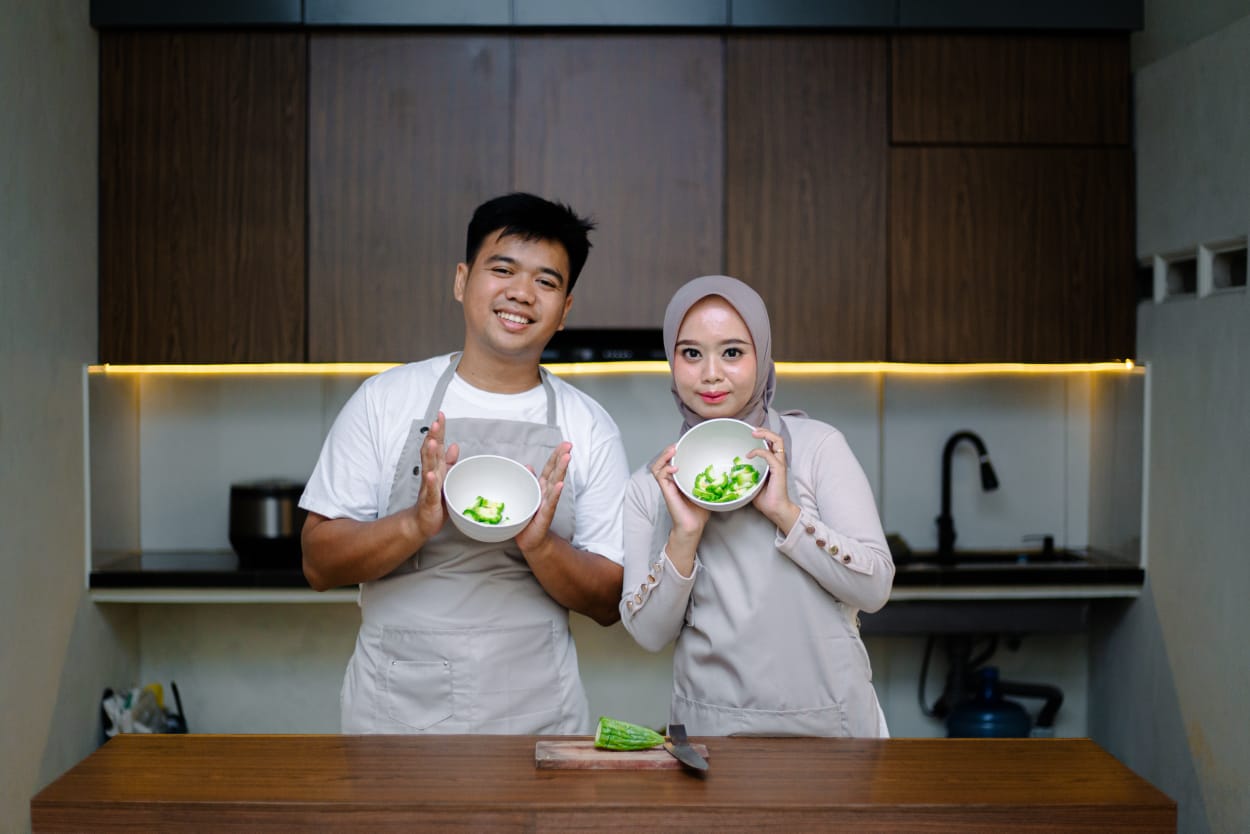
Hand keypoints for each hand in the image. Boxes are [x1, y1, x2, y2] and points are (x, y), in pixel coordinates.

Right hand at [413, 411, 458, 538]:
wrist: (421, 522)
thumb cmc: (434, 499)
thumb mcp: (445, 477)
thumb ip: (449, 461)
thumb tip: (454, 445)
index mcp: (436, 467)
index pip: (437, 445)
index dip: (439, 431)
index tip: (440, 415)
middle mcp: (430, 473)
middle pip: (430, 452)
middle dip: (433, 437)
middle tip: (435, 422)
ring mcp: (428, 486)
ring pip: (428, 467)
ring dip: (430, 454)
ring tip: (432, 442)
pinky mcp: (429, 500)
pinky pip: (431, 490)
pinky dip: (431, 482)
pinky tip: (431, 474)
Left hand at [515, 441, 571, 553]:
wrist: (530, 539)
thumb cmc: (529, 517)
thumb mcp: (526, 495)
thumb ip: (529, 480)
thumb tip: (528, 465)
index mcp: (542, 487)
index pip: (551, 467)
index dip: (557, 455)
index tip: (565, 443)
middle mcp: (547, 492)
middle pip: (556, 472)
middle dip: (562, 458)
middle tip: (569, 446)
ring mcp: (548, 503)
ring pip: (555, 484)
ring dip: (561, 470)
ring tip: (567, 458)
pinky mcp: (546, 514)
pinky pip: (551, 502)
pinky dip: (556, 493)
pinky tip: (561, 485)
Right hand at [650, 444, 709, 537]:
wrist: (693, 526)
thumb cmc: (699, 511)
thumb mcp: (707, 491)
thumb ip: (712, 482)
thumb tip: (726, 473)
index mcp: (679, 479)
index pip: (674, 462)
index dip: (676, 452)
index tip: (684, 445)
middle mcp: (672, 481)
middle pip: (663, 461)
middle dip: (668, 450)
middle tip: (676, 444)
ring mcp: (668, 486)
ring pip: (658, 466)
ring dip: (664, 456)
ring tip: (672, 450)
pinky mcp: (666, 491)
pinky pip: (660, 477)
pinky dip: (666, 469)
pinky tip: (674, 468)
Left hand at [749, 427, 799, 533]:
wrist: (775, 509)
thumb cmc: (764, 498)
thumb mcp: (752, 482)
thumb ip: (747, 474)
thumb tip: (731, 472)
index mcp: (773, 462)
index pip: (771, 443)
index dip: (763, 435)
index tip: (750, 433)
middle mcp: (778, 460)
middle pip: (776, 438)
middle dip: (764, 431)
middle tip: (752, 430)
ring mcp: (779, 464)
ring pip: (778, 441)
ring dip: (765, 434)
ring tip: (754, 433)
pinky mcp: (778, 469)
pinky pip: (769, 455)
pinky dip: (759, 452)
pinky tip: (749, 455)